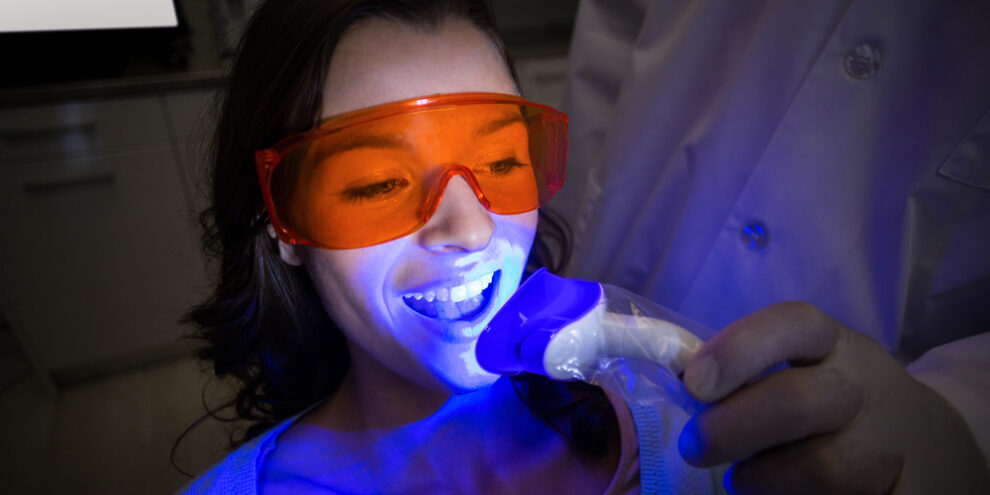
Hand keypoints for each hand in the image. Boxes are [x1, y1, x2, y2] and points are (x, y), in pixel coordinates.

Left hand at [678, 302, 989, 493]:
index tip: (693, 382)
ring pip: (826, 466)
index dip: (738, 350)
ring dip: (765, 479)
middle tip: (695, 447)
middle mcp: (864, 387)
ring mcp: (889, 442)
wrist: (926, 444)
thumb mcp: (804, 369)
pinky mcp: (906, 490)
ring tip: (742, 480)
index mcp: (833, 344)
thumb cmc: (834, 402)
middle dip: (733, 428)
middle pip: (799, 401)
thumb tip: (681, 388)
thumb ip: (748, 374)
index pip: (792, 326)